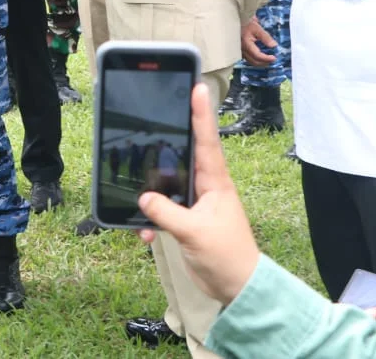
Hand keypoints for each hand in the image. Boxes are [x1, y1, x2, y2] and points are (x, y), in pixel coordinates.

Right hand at [137, 83, 260, 304]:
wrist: (238, 287)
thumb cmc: (226, 257)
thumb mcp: (194, 233)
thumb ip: (167, 214)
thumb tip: (144, 197)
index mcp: (215, 183)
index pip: (207, 141)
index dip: (201, 114)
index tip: (197, 87)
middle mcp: (206, 188)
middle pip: (183, 155)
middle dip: (167, 142)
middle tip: (157, 115)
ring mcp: (196, 203)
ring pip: (168, 184)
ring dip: (152, 192)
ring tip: (137, 195)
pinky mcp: (187, 220)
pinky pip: (164, 210)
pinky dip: (151, 219)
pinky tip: (145, 233)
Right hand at [240, 17, 276, 65]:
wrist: (237, 22)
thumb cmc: (247, 24)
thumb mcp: (257, 29)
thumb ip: (266, 37)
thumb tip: (274, 45)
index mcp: (246, 44)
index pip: (257, 55)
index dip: (266, 58)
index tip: (274, 58)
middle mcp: (242, 50)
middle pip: (254, 61)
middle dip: (264, 63)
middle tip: (272, 60)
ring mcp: (241, 52)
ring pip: (251, 61)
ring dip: (261, 62)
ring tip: (268, 59)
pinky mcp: (241, 51)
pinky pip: (249, 59)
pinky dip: (256, 60)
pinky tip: (261, 56)